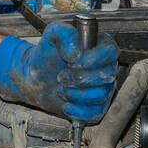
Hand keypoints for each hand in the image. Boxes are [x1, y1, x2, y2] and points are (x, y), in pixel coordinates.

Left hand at [0, 22, 118, 122]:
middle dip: (79, 78)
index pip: (111, 51)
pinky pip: (96, 113)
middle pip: (107, 76)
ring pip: (101, 95)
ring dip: (75, 94)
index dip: (95, 58)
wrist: (36, 78)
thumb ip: (64, 33)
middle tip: (61, 76)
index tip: (75, 62)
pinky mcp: (96, 107)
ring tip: (61, 89)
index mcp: (99, 47)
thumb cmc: (46, 56)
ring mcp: (103, 88)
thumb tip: (76, 53)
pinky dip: (77, 111)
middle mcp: (105, 67)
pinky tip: (65, 105)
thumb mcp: (51, 35)